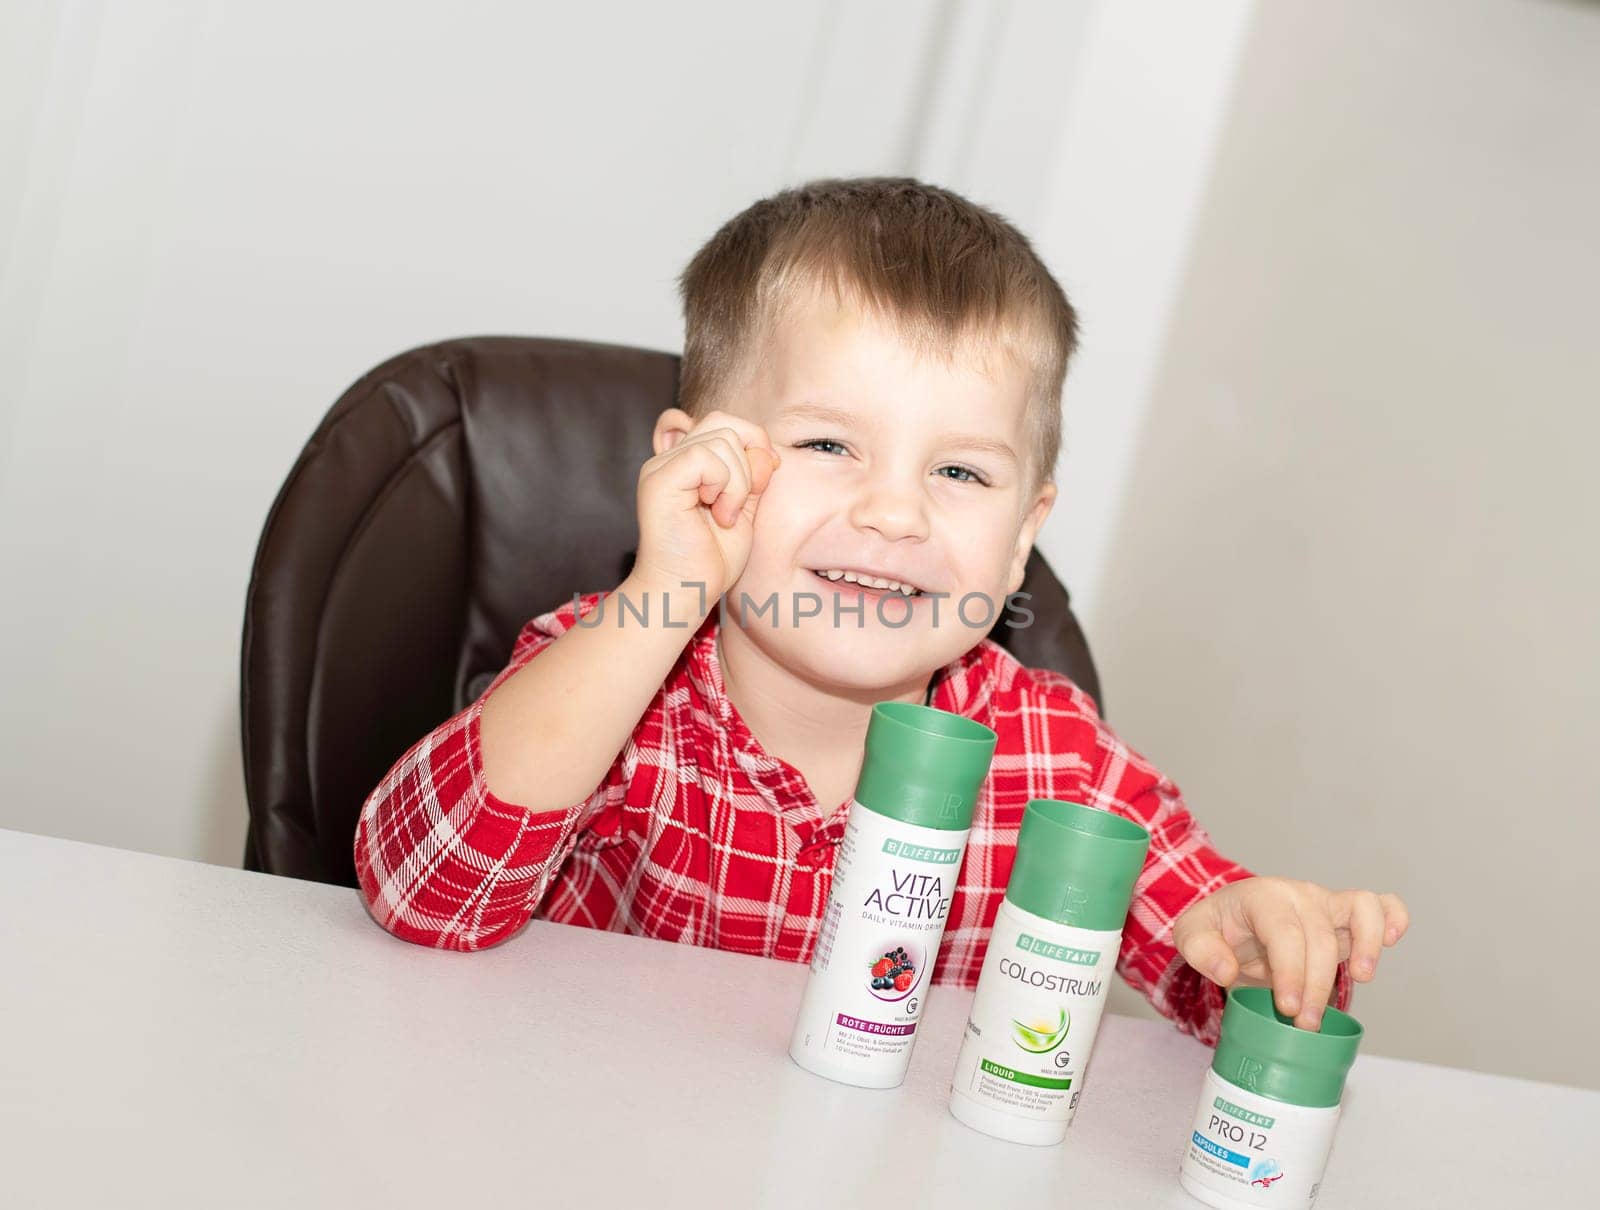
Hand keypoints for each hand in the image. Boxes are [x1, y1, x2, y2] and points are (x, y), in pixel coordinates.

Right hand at [632, 408, 780, 604]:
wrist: (686, 592)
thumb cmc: (712, 559)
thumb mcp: (744, 507)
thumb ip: (753, 474)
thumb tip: (764, 449)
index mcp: (686, 462)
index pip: (723, 422)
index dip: (751, 441)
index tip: (761, 481)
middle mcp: (669, 458)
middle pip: (723, 423)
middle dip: (749, 460)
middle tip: (740, 503)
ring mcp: (660, 467)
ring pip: (721, 439)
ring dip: (739, 481)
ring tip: (726, 516)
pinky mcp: (659, 480)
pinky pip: (707, 456)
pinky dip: (726, 485)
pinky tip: (718, 514)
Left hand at [1172, 877, 1409, 1029]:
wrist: (1235, 919)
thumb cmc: (1219, 928)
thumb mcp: (1191, 935)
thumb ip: (1199, 949)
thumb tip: (1226, 969)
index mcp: (1262, 897)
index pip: (1283, 932)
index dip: (1290, 972)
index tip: (1286, 1009)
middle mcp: (1298, 894)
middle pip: (1320, 937)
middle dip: (1316, 985)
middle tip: (1305, 1024)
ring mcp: (1326, 902)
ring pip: (1360, 909)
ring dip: (1366, 946)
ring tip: (1360, 979)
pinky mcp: (1345, 915)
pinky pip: (1380, 904)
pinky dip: (1393, 918)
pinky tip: (1393, 942)